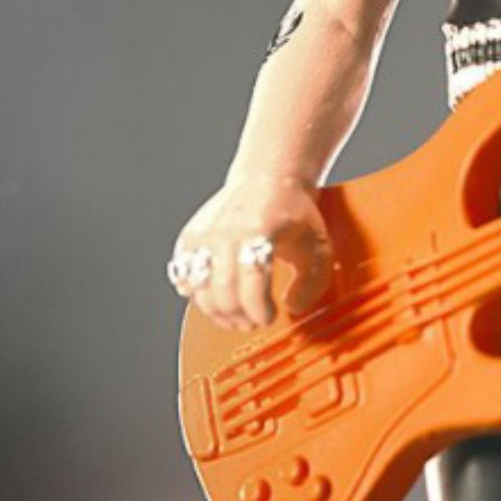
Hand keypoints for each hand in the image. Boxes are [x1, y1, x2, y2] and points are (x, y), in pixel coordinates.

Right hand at [170, 174, 333, 330]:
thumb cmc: (291, 213)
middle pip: (223, 291)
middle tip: (252, 322)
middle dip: (238, 316)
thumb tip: (293, 308)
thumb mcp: (317, 245)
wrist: (267, 178)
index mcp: (259, 230)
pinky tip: (214, 297)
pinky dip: (196, 294)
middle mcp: (226, 232)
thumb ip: (312, 283)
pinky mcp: (189, 238)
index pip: (252, 283)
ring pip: (199, 289)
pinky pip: (183, 276)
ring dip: (217, 312)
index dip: (259, 310)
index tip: (268, 317)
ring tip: (235, 316)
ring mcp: (204, 234)